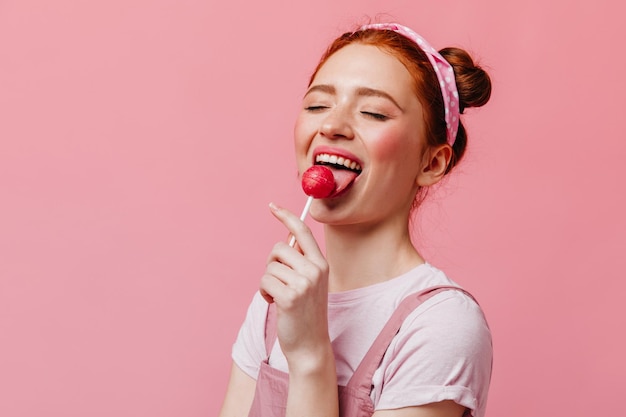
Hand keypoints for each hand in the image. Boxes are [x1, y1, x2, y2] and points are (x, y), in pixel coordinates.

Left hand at [260, 202, 331, 371]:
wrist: (309, 344)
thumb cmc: (305, 312)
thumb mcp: (310, 282)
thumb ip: (301, 260)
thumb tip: (288, 236)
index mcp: (321, 263)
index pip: (302, 232)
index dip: (286, 216)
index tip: (272, 206)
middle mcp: (315, 270)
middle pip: (278, 248)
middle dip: (272, 264)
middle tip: (279, 282)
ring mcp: (304, 283)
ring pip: (269, 266)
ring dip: (268, 282)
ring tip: (280, 297)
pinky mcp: (290, 296)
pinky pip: (265, 281)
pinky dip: (264, 293)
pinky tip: (275, 304)